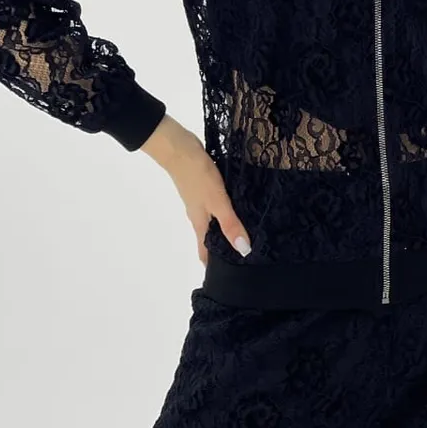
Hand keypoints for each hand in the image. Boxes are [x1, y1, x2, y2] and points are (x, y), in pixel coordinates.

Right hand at [141, 116, 251, 265]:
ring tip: (247, 234)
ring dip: (226, 229)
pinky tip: (239, 205)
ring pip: (214, 221)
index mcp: (199, 222)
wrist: (179, 147)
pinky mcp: (204, 186)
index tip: (228, 280)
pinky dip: (226, 211)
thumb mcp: (217, 201)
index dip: (214, 267)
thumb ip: (230, 224)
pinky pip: (217, 205)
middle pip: (210, 238)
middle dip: (223, 250)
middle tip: (245, 258)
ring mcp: (200, 200)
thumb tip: (244, 251)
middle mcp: (199, 214)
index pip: (205, 252)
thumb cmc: (197, 176)